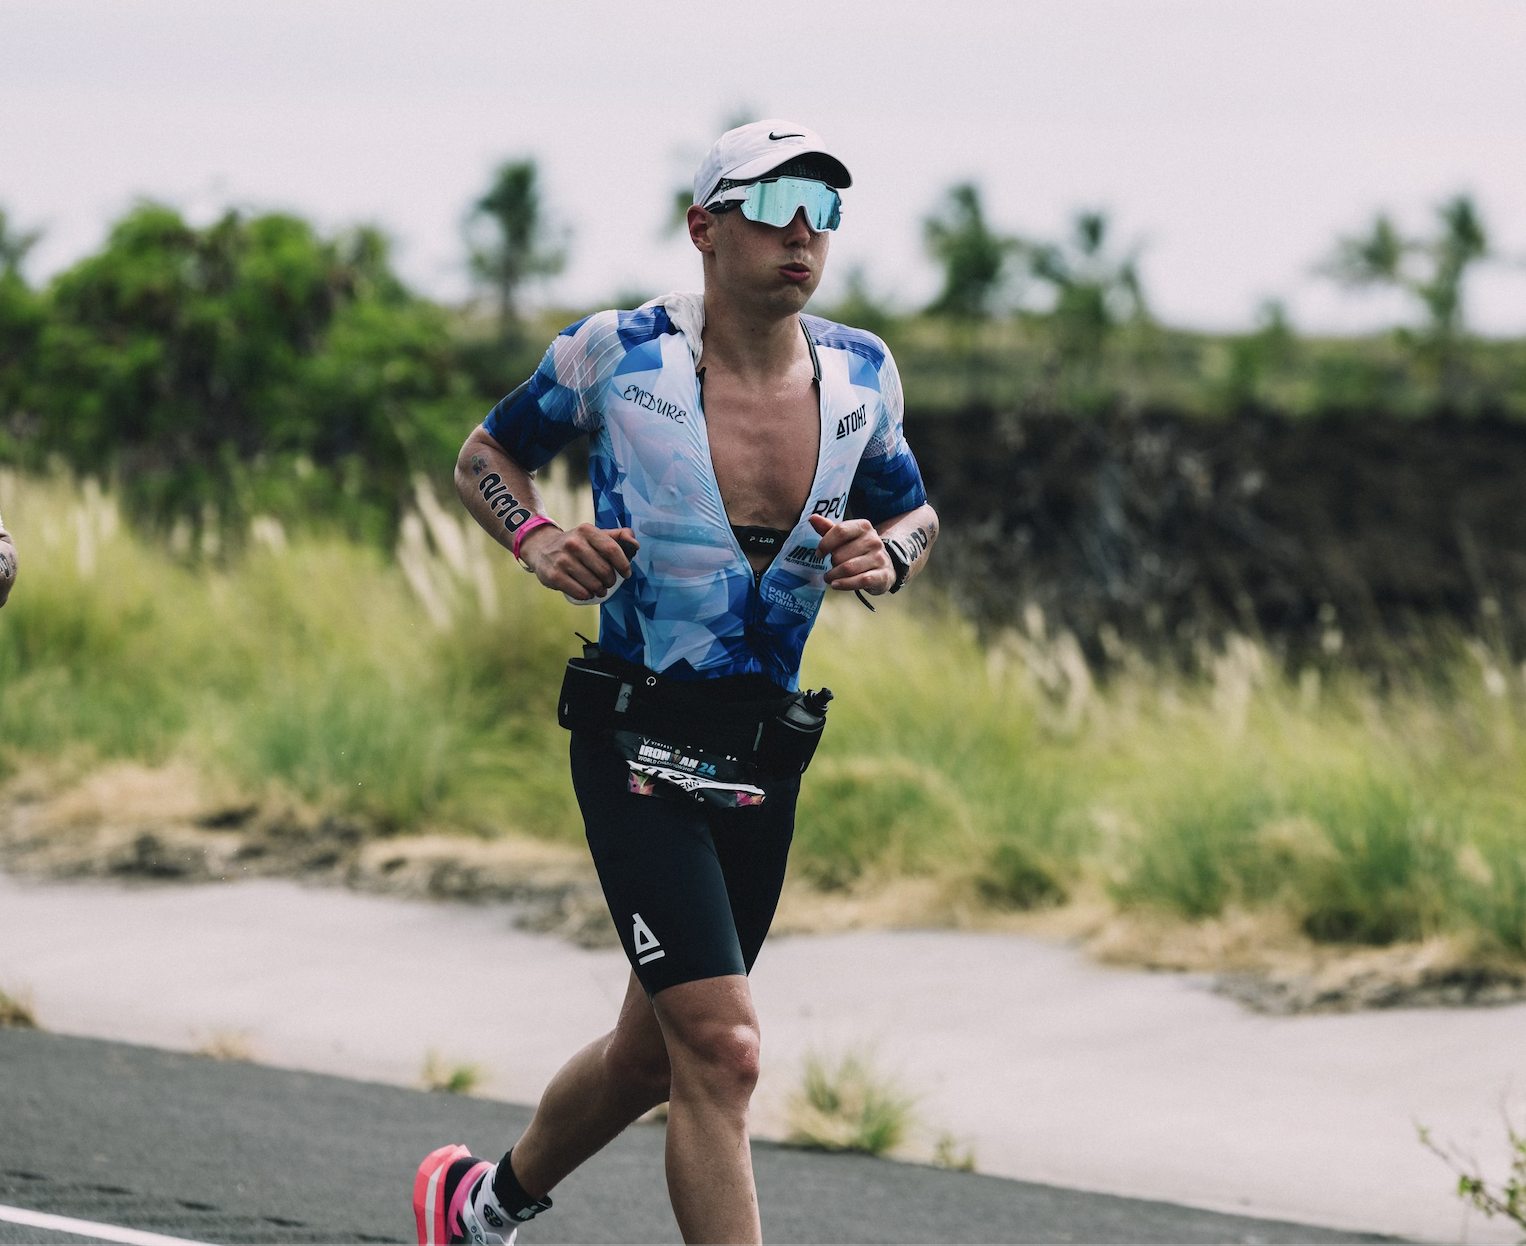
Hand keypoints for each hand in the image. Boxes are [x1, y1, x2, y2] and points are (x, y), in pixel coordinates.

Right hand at [521, 524, 637, 600]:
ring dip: (601, 590)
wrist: (541, 547)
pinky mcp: (554, 576)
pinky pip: (580, 592)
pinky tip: (587, 592)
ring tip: (599, 589)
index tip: (626, 573)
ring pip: (594, 584)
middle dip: (611, 580)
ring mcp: (562, 560)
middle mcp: (573, 543)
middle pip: (604, 570)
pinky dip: (587, 595)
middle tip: (608, 583)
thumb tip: (635, 545)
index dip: (623, 564)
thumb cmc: (576, 544)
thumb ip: (618, 536)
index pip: (612, 549)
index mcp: (587, 531)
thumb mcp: (594, 534)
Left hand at [808, 514, 893, 594]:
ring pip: (848, 568)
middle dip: (831, 562)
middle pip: (840, 554)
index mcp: (863, 527)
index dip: (825, 544)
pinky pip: (860, 581)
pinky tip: (836, 585)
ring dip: (834, 575)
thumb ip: (829, 529)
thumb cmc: (859, 550)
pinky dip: (845, 584)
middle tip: (831, 566)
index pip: (840, 531)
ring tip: (829, 578)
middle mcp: (873, 541)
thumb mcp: (846, 537)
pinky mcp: (882, 575)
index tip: (819, 554)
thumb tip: (812, 518)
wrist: (885, 566)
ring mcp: (879, 558)